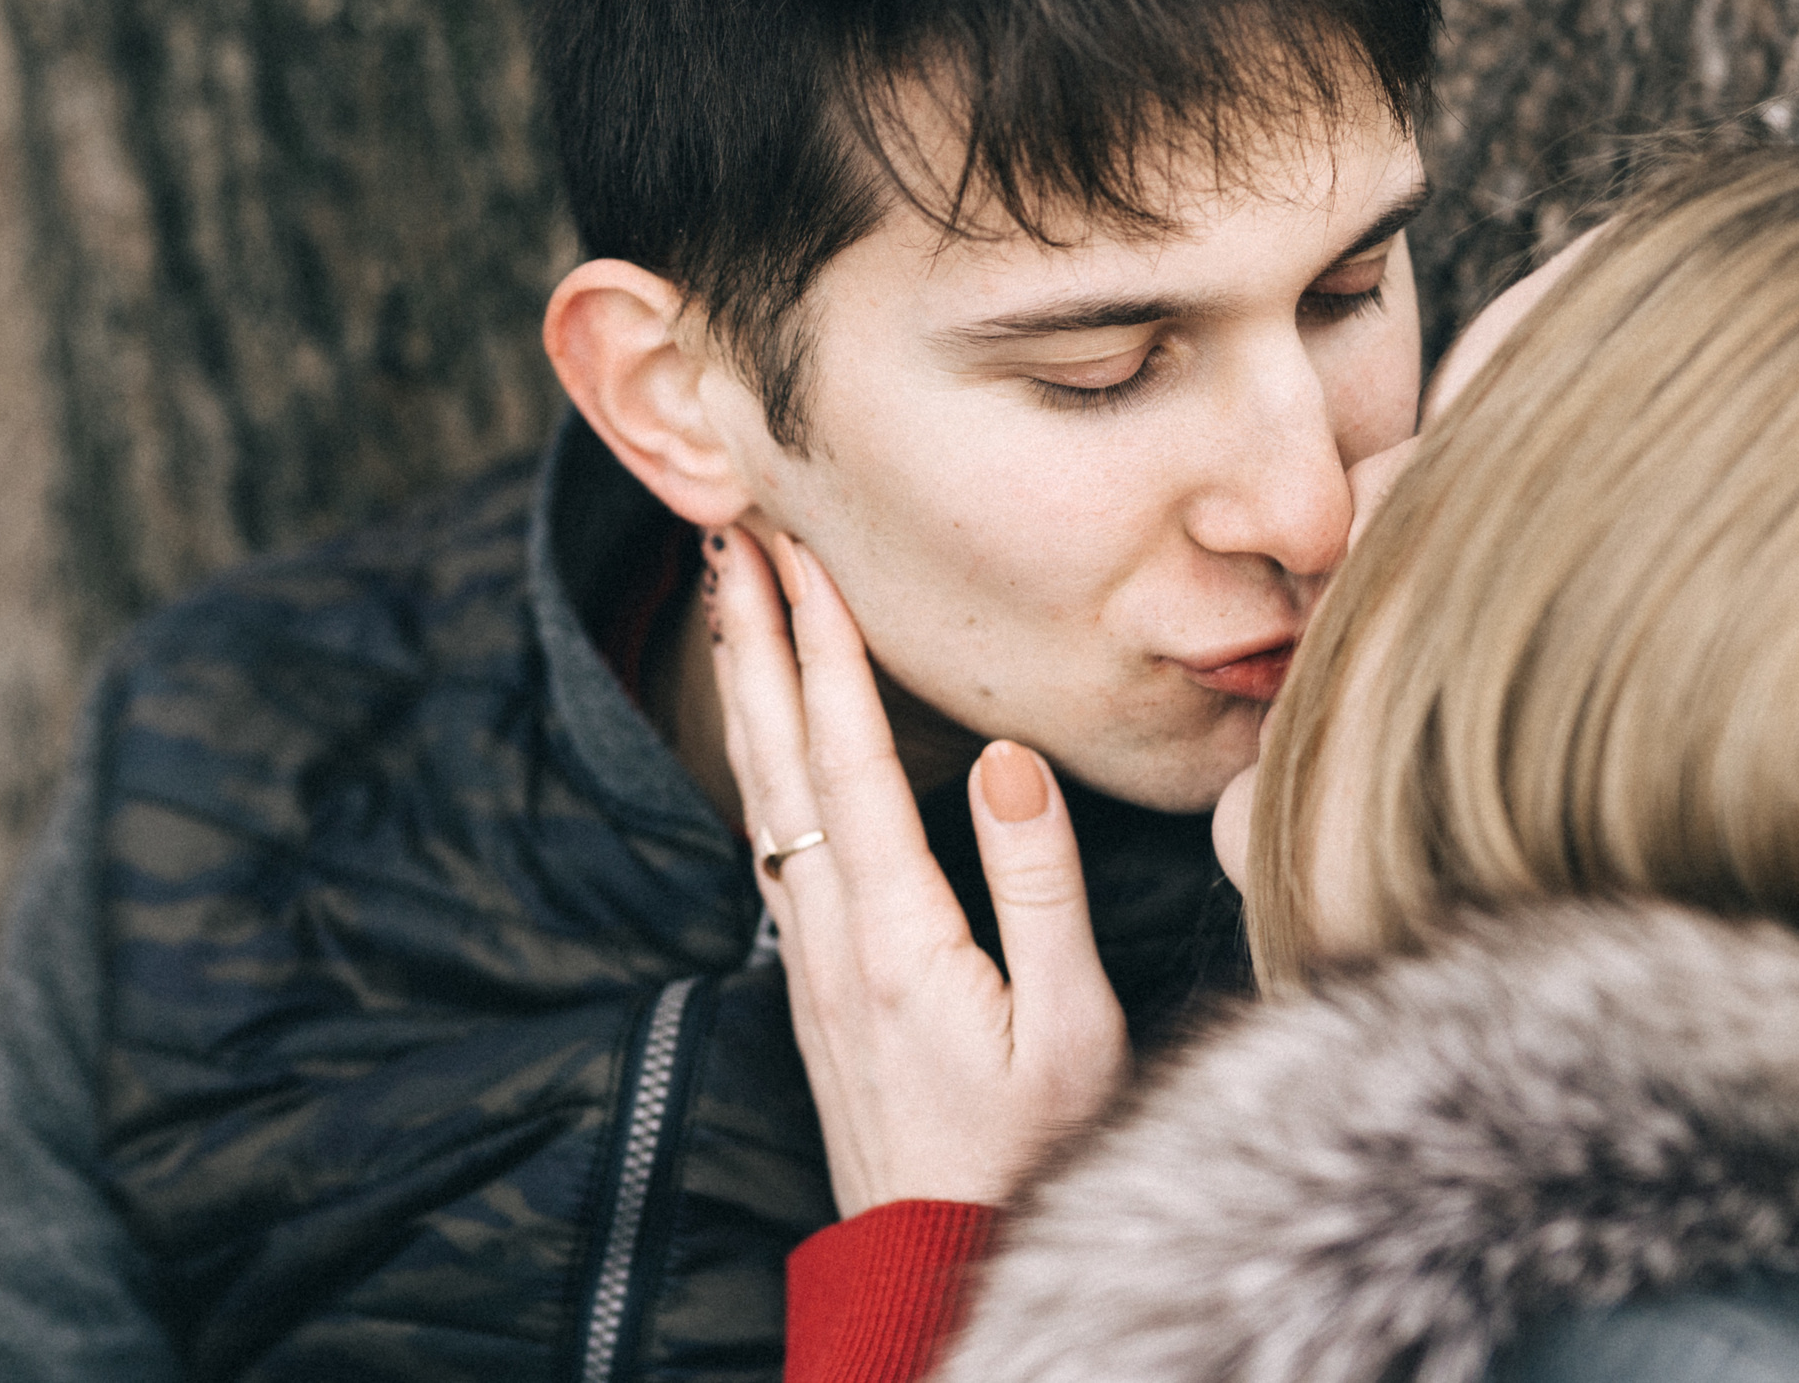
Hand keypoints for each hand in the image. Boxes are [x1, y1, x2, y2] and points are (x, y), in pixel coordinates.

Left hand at [704, 527, 1127, 1215]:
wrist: (937, 1263)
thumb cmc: (1026, 1156)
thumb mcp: (1070, 1026)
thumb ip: (1038, 886)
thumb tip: (1005, 759)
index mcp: (894, 931)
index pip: (849, 757)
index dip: (823, 648)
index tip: (800, 555)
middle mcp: (830, 932)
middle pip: (780, 756)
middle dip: (755, 638)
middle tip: (728, 535)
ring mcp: (809, 958)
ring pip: (764, 796)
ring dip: (749, 691)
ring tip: (734, 607)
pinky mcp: (813, 984)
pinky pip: (772, 844)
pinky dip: (762, 765)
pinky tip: (765, 742)